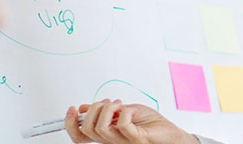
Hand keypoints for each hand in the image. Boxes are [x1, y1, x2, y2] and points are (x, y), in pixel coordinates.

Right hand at [65, 99, 194, 143]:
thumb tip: (84, 107)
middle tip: (107, 102)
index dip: (69, 123)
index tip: (72, 109)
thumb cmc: (152, 125)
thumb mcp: (124, 111)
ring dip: (108, 109)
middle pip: (85, 130)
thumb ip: (106, 111)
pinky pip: (122, 125)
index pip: (79, 136)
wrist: (173, 135)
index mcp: (107, 136)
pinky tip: (130, 110)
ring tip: (120, 105)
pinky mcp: (136, 139)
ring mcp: (123, 142)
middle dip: (92, 110)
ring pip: (100, 128)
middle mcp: (112, 141)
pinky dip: (124, 111)